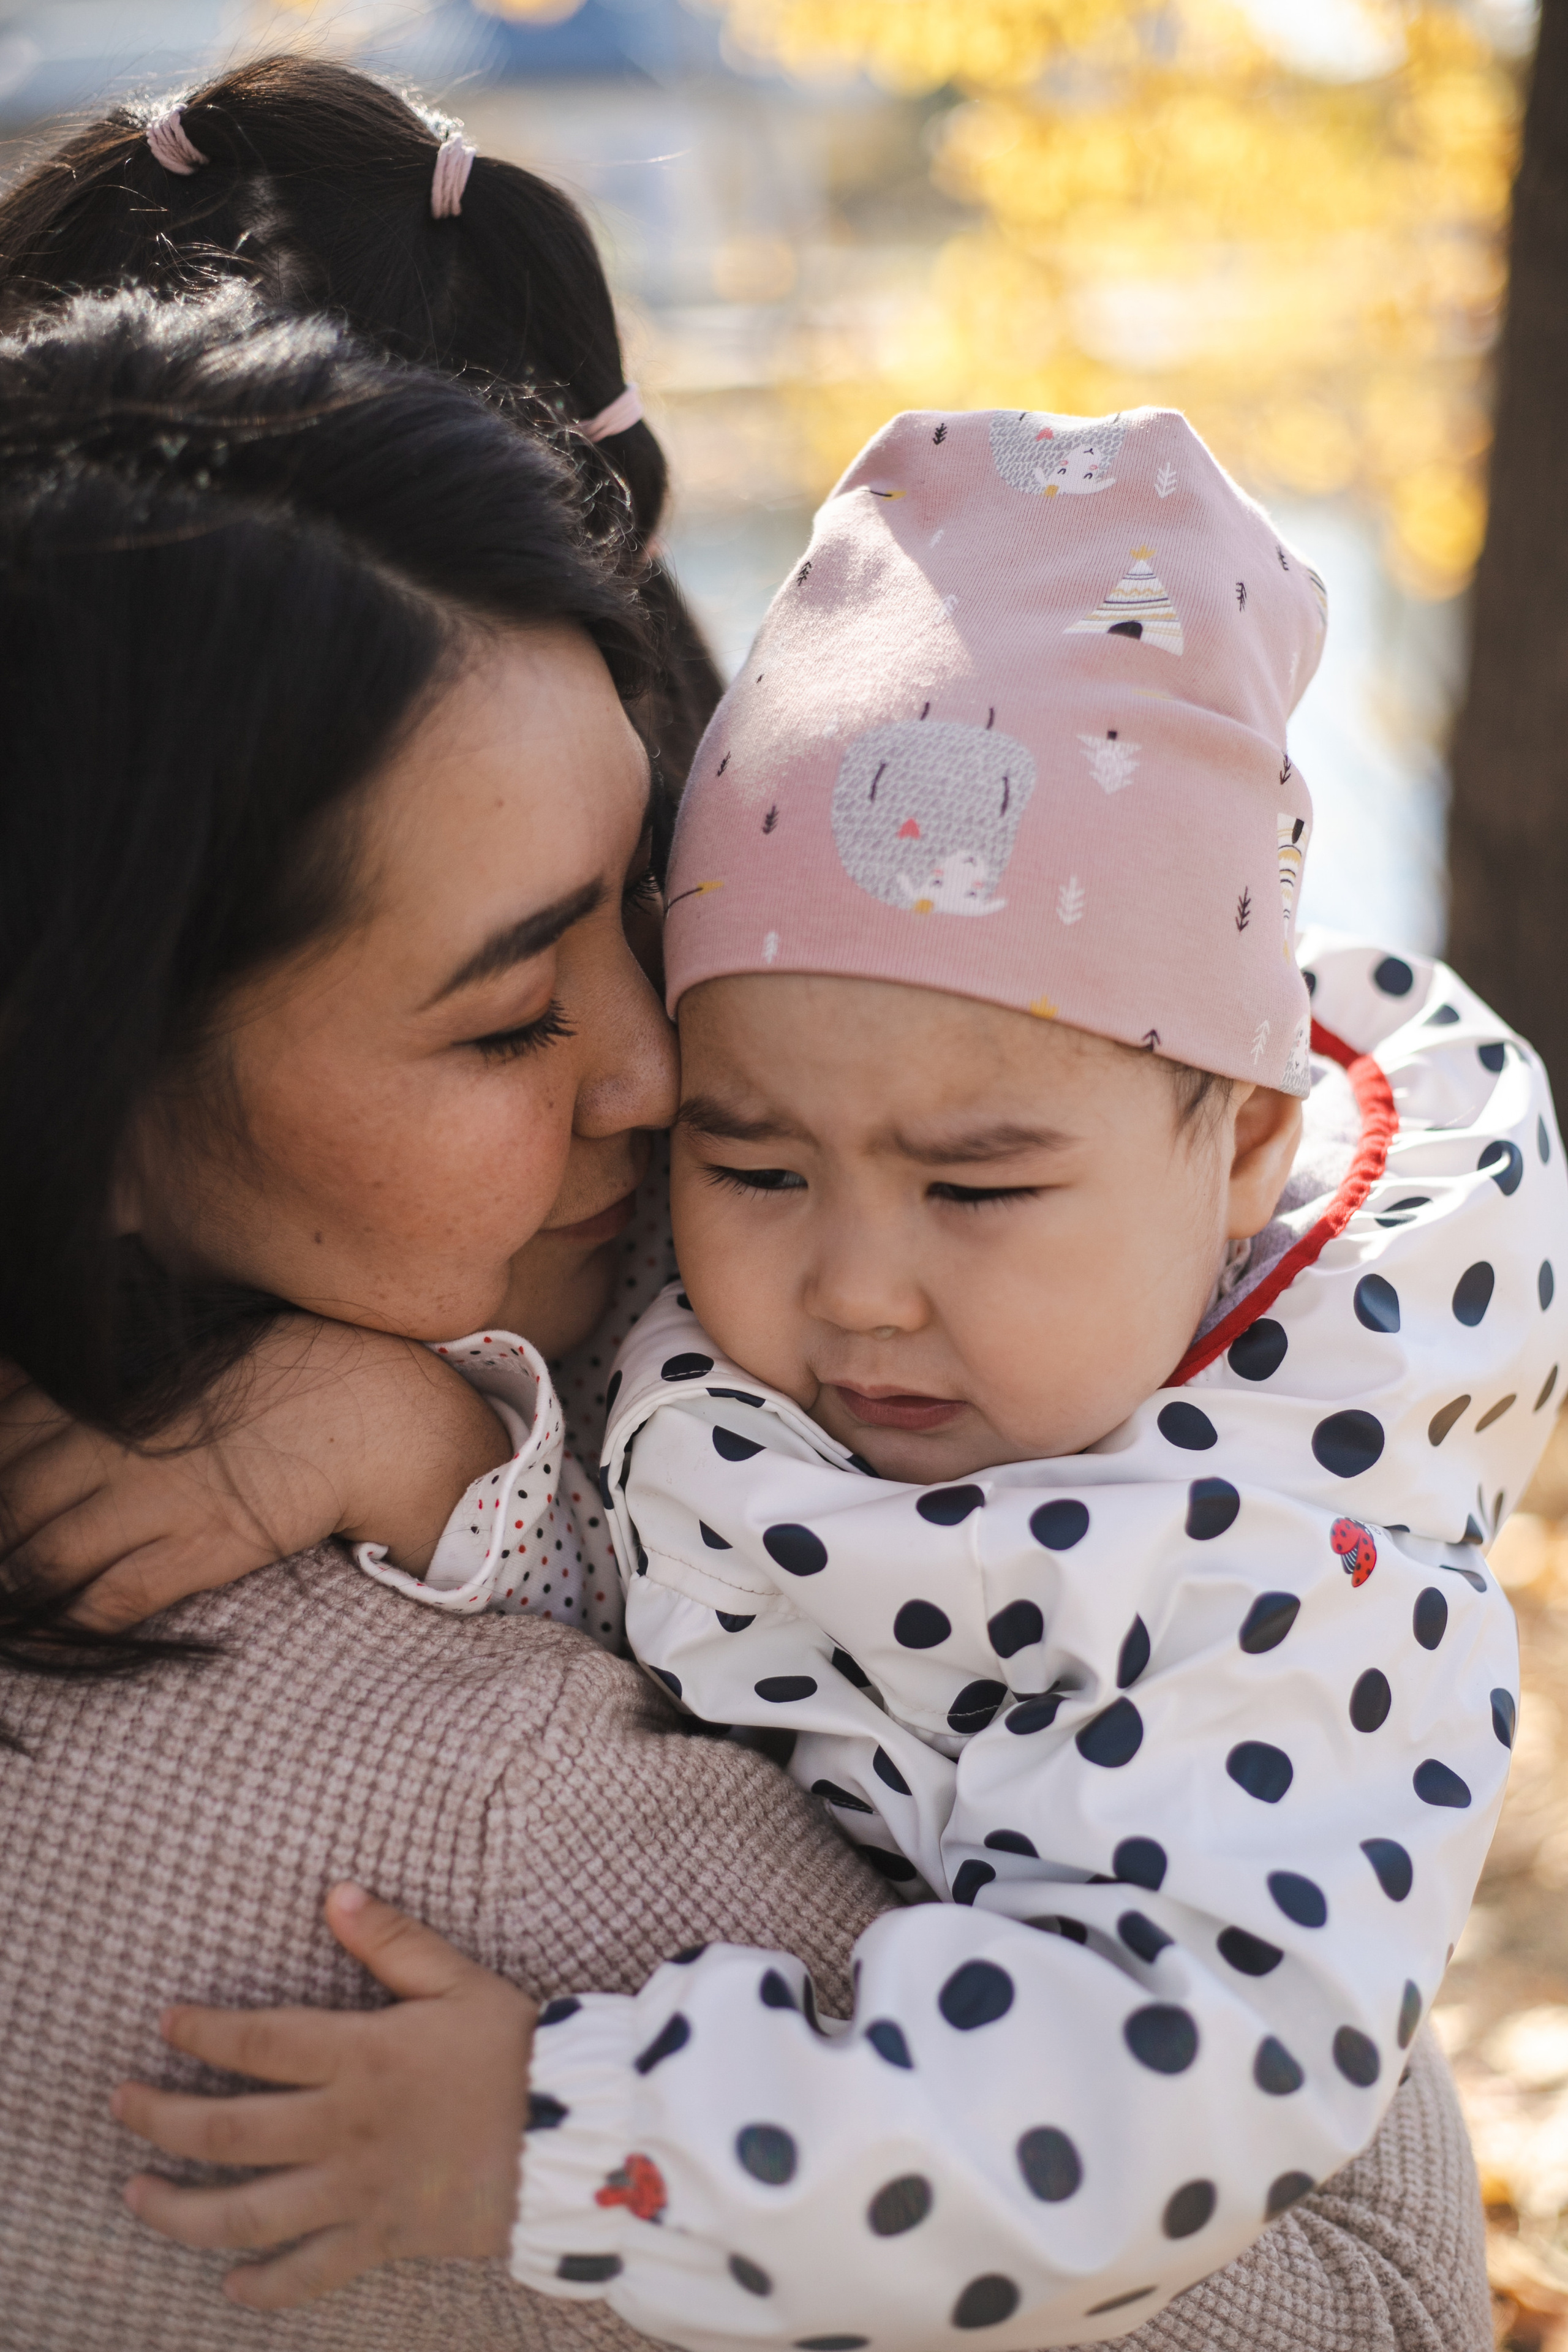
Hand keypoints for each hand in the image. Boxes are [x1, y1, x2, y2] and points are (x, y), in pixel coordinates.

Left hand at [0, 1319, 509, 1631]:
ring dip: (18, 1582)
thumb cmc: (271, 1371)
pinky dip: (67, 1624)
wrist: (364, 1406)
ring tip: (19, 1591)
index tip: (4, 1493)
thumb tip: (23, 1382)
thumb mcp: (172, 1351)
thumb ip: (99, 1370)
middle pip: (8, 1501)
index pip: (4, 1429)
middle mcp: (118, 1442)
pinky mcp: (201, 1548)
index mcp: (107, 1387)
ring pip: (40, 1558)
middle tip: (8, 1549)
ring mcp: (158, 1498)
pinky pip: (107, 1602)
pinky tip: (51, 1632)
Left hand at [113, 1884, 536, 2309]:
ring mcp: (356, 2191)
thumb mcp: (459, 1981)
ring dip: (181, 2208)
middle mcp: (344, 2128)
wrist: (575, 2138)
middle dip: (162, 2117)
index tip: (166, 2024)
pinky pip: (308, 2274)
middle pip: (229, 2129)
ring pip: (246, 2212)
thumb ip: (393, 1941)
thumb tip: (335, 1893)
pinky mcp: (380, 2239)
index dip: (203, 2031)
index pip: (258, 2041)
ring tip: (136, 2195)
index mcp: (361, 2057)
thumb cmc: (518, 2050)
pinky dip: (263, 2286)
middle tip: (120, 2106)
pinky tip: (228, 2284)